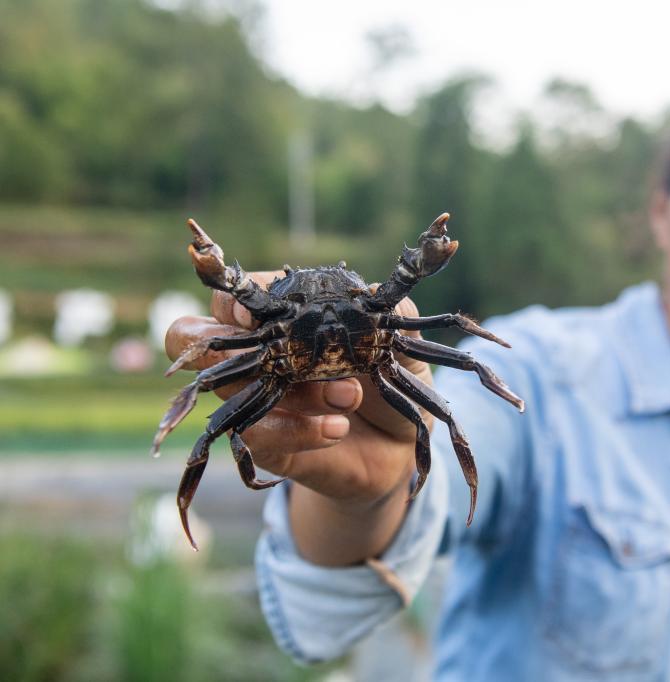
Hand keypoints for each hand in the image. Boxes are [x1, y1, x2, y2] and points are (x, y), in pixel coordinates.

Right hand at [164, 272, 431, 563]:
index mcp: (280, 319)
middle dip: (217, 344)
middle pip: (188, 338)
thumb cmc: (386, 382)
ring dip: (293, 390)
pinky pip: (254, 433)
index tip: (260, 315)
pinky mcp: (263, 441)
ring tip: (348, 395)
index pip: (235, 299)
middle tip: (274, 353)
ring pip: (229, 386)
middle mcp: (254, 355)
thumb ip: (393, 316)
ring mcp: (253, 399)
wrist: (394, 448)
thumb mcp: (401, 347)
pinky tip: (337, 428)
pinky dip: (298, 430)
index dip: (235, 302)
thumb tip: (375, 293)